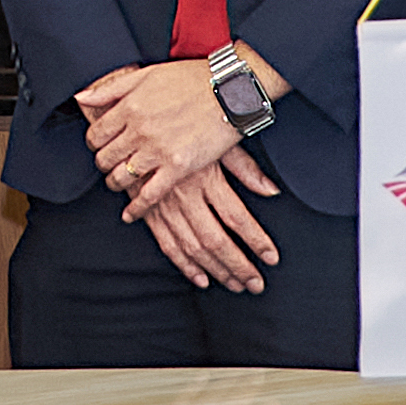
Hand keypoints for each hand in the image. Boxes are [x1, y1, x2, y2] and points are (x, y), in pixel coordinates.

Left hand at [76, 54, 241, 196]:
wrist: (230, 91)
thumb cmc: (190, 79)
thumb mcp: (146, 74)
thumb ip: (111, 88)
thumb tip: (81, 97)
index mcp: (129, 107)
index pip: (96, 134)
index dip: (94, 143)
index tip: (99, 146)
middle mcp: (139, 131)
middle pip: (105, 158)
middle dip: (103, 164)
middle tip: (108, 165)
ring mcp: (157, 151)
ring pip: (122, 178)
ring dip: (116, 184)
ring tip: (118, 183)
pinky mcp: (178, 168)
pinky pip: (148, 195)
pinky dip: (136, 208)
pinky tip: (130, 214)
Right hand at [126, 139, 282, 290]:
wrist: (133, 119)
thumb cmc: (183, 127)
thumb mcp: (218, 140)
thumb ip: (245, 168)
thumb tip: (272, 191)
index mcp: (206, 176)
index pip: (237, 218)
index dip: (256, 241)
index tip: (271, 258)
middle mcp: (185, 195)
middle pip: (216, 240)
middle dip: (238, 266)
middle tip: (256, 284)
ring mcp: (164, 205)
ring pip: (193, 247)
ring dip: (215, 270)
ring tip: (235, 284)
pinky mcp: (149, 211)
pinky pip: (166, 243)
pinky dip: (184, 264)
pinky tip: (201, 278)